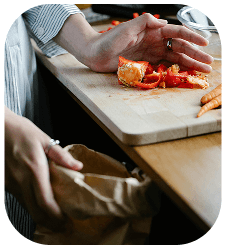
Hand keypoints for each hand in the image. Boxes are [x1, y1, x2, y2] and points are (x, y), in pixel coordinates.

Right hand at [5, 107, 82, 230]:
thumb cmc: (20, 131)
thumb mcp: (43, 139)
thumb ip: (60, 155)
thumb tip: (77, 166)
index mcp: (34, 169)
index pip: (45, 201)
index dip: (56, 215)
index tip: (65, 220)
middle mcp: (21, 180)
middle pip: (35, 211)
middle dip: (49, 222)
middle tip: (61, 226)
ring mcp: (10, 183)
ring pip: (26, 207)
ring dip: (40, 215)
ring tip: (52, 218)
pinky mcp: (5, 182)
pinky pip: (19, 198)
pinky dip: (30, 205)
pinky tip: (38, 203)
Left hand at [87, 13, 212, 72]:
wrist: (96, 54)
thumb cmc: (108, 40)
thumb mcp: (126, 28)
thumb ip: (145, 22)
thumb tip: (164, 23)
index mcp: (153, 31)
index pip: (177, 33)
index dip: (192, 38)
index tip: (205, 44)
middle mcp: (155, 42)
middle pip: (179, 48)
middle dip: (195, 55)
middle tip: (208, 64)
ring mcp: (151, 53)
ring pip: (174, 58)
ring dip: (188, 64)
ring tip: (201, 71)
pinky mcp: (146, 64)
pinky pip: (163, 66)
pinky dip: (174, 70)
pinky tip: (184, 74)